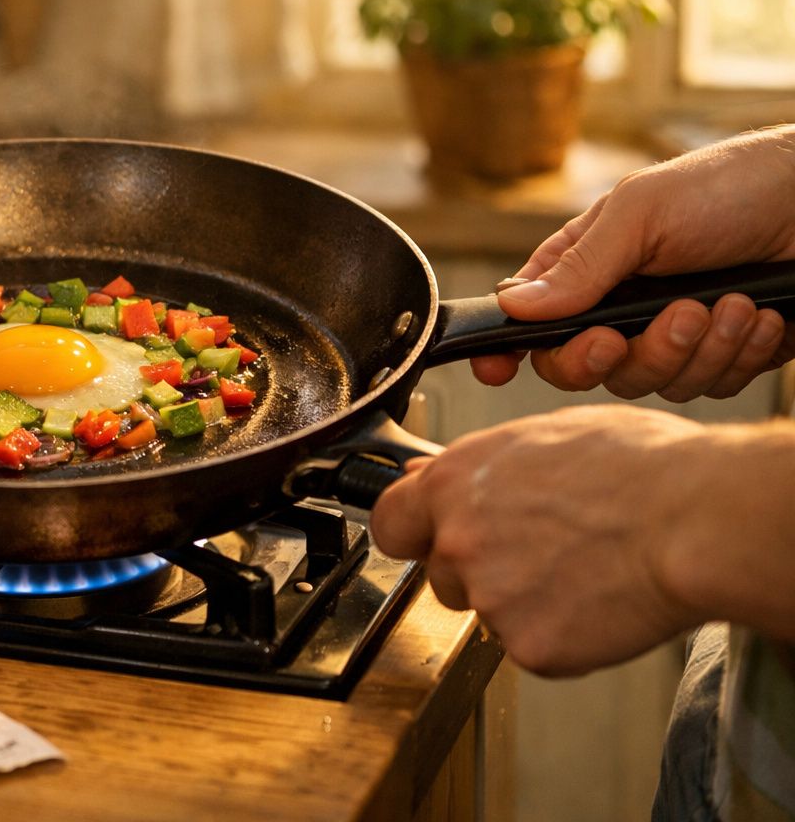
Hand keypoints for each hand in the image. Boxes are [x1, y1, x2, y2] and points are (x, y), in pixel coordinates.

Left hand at [370, 404, 705, 675]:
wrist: (693, 522)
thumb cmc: (638, 468)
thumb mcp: (545, 435)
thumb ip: (478, 464)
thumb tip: (432, 474)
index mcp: (455, 484)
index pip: (389, 522)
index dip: (410, 532)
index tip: (427, 536)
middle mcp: (459, 542)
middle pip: (441, 574)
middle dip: (477, 570)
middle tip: (537, 553)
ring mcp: (490, 598)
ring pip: (488, 613)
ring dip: (521, 602)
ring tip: (579, 569)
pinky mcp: (528, 647)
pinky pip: (531, 647)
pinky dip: (560, 634)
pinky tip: (596, 600)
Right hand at [471, 130, 794, 398]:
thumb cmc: (731, 186)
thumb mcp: (644, 213)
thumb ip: (580, 266)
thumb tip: (512, 306)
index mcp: (587, 267)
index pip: (530, 321)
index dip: (507, 349)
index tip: (498, 368)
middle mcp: (622, 307)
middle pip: (590, 369)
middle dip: (630, 353)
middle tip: (664, 321)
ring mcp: (672, 335)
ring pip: (655, 383)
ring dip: (699, 348)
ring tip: (732, 302)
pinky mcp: (724, 355)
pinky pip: (712, 387)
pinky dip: (739, 354)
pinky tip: (760, 316)